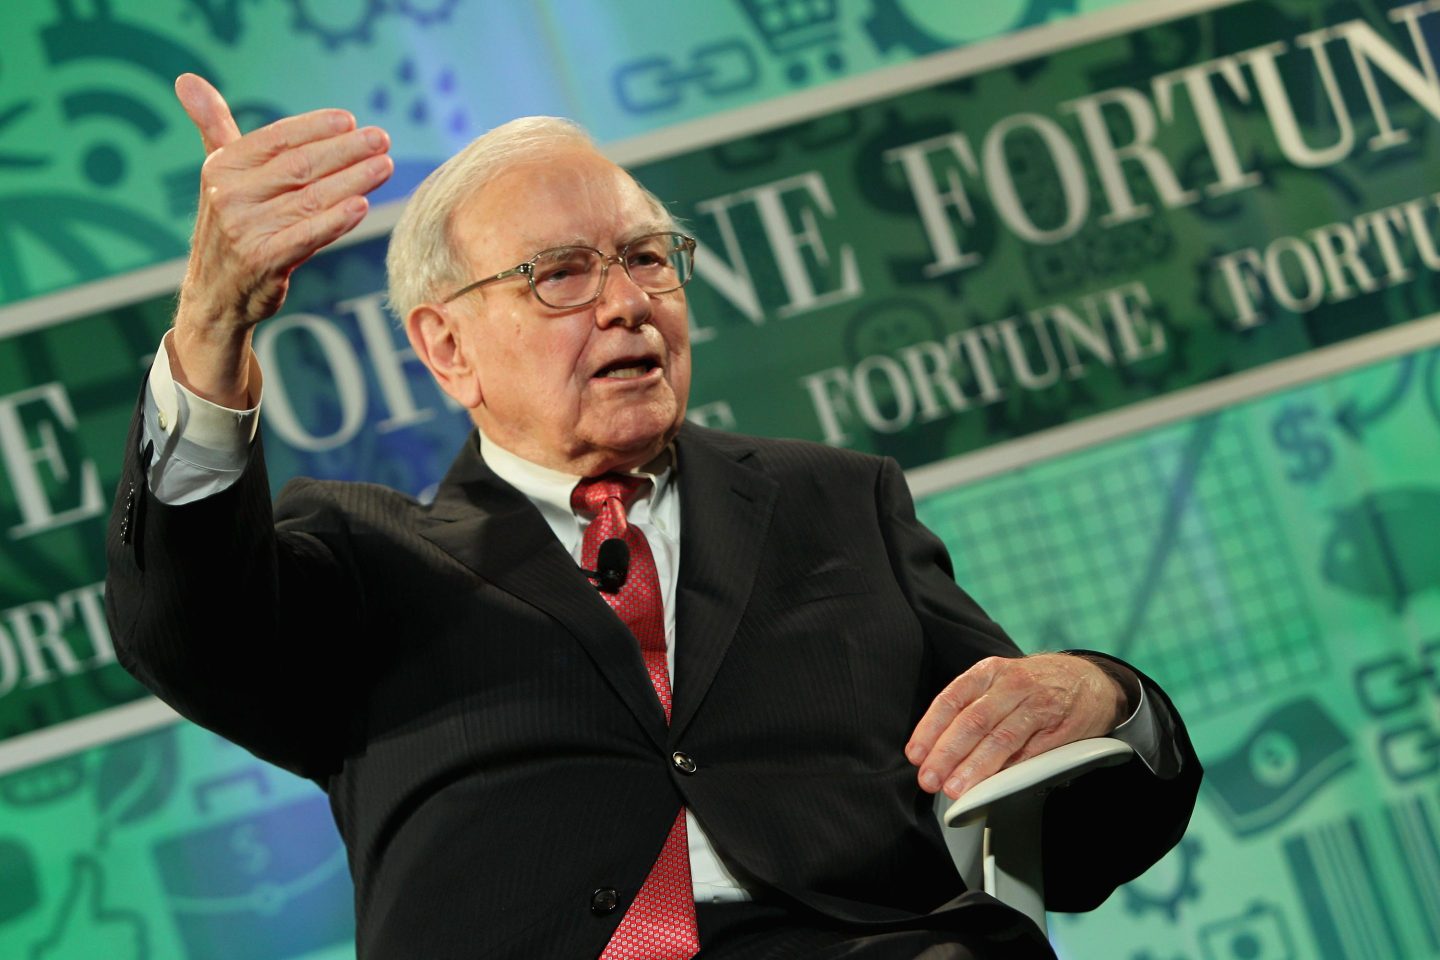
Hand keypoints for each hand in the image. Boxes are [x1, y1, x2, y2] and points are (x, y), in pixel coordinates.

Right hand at [169, 73, 392, 404]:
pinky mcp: (264, 261)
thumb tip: (187, 79)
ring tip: (385, 166)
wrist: (216, 296)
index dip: (316, 128)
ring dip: (354, 180)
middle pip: (300, 166)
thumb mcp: (219, 176)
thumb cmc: (230, 226)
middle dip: (346, 151)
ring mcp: (245, 230)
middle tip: (382, 139)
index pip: (277, 139)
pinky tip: (363, 206)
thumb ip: (213, 127)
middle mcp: (229, 196)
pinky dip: (337, 220)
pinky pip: (308, 236)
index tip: (351, 120)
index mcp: (222, 167)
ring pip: (310, 199)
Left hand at [905, 653, 1127, 798]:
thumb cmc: (1035, 685)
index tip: (916, 755)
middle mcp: (1011, 685)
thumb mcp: (999, 682)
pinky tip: (994, 787)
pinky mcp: (1060, 729)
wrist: (1091, 680)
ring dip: (975, 767)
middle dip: (947, 753)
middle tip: (930, 779)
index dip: (930, 729)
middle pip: (973, 721)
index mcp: (988, 672)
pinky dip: (1010, 772)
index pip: (951, 699)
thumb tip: (937, 749)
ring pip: (1001, 738)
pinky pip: (1031, 753)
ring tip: (956, 788)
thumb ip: (971, 709)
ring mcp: (1038, 705)